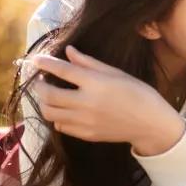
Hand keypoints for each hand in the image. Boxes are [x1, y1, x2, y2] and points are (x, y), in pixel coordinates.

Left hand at [29, 45, 185, 152]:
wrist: (150, 123)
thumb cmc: (137, 92)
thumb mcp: (115, 72)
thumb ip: (88, 63)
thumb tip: (68, 51)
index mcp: (95, 83)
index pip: (62, 70)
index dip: (45, 63)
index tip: (36, 59)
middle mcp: (86, 103)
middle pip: (49, 95)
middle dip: (39, 86)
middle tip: (40, 81)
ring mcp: (85, 121)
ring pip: (50, 113)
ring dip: (45, 103)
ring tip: (49, 96)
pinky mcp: (86, 135)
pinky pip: (61, 126)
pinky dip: (57, 117)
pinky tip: (63, 110)